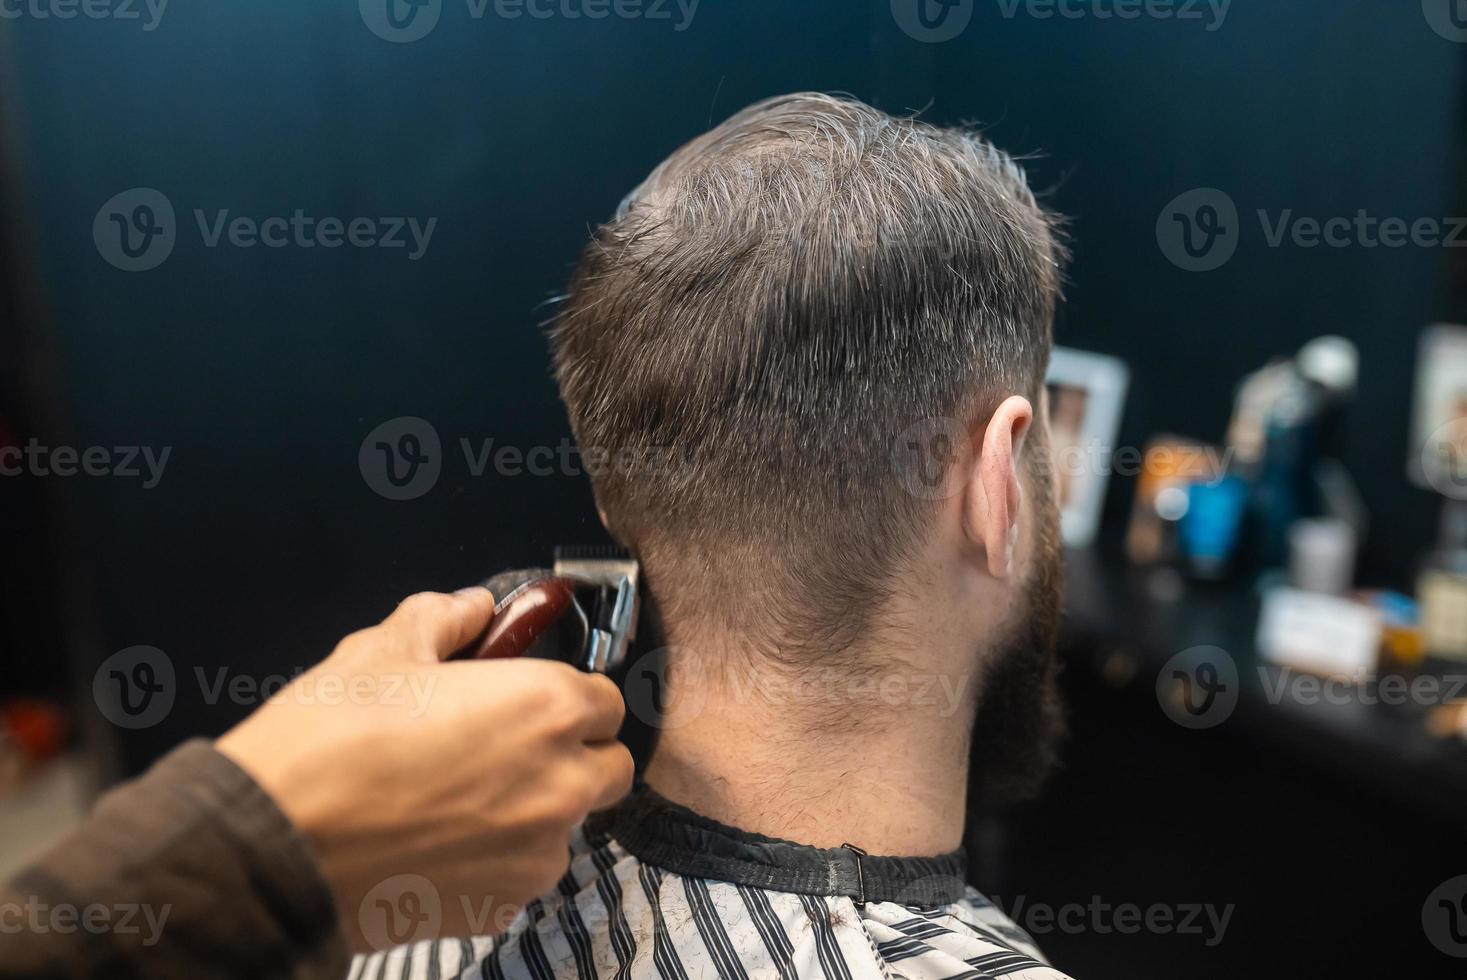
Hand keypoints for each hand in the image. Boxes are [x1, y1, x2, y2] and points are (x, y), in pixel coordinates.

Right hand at [215, 587, 632, 950]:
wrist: (272, 846)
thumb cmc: (328, 743)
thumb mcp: (383, 650)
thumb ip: (444, 618)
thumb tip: (472, 609)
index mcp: (547, 707)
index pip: (608, 699)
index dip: (571, 695)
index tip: (533, 699)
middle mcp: (561, 783)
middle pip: (609, 766)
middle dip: (574, 754)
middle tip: (508, 746)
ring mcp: (537, 854)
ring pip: (567, 824)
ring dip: (536, 809)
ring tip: (457, 797)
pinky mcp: (502, 906)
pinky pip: (522, 874)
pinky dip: (498, 859)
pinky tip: (438, 841)